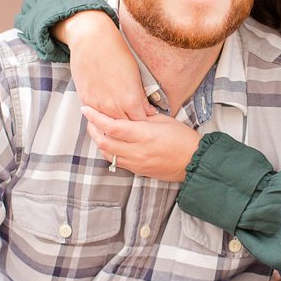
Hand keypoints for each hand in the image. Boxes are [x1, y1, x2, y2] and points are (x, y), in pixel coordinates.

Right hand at [57, 11, 154, 119]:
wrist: (92, 40)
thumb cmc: (117, 52)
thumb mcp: (136, 75)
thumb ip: (140, 96)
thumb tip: (146, 110)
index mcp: (131, 100)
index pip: (141, 123)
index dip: (144, 122)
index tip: (145, 120)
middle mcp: (115, 107)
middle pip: (125, 128)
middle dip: (131, 126)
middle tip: (134, 123)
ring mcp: (98, 105)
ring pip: (109, 126)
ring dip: (115, 124)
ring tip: (121, 121)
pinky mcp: (86, 100)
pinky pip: (96, 117)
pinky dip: (102, 117)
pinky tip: (106, 114)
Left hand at [81, 105, 200, 182]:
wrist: (194, 161)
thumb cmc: (182, 138)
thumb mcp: (164, 120)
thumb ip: (142, 116)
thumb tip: (127, 109)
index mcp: (144, 135)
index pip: (112, 127)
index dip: (96, 118)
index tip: (86, 109)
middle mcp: (137, 151)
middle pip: (104, 142)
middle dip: (93, 130)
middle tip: (90, 119)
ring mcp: (137, 163)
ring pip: (108, 154)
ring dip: (99, 141)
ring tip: (98, 130)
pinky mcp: (138, 171)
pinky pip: (117, 162)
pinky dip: (110, 151)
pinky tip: (111, 143)